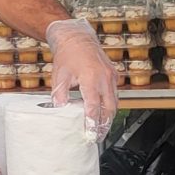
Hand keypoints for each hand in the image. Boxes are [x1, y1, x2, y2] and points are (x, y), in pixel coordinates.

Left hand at [46, 18, 117, 138]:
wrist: (77, 37)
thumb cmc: (67, 55)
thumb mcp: (59, 75)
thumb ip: (60, 94)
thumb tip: (59, 108)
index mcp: (91, 79)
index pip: (93, 107)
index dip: (92, 122)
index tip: (90, 133)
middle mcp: (104, 78)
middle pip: (108, 109)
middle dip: (104, 125)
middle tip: (97, 136)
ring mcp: (111, 76)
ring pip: (114, 102)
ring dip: (109, 117)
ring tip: (101, 129)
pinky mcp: (113, 75)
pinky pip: (115, 94)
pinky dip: (111, 105)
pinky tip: (104, 113)